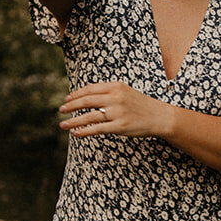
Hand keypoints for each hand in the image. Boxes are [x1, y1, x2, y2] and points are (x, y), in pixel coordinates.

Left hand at [59, 81, 173, 140]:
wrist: (159, 116)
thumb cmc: (140, 105)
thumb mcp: (124, 92)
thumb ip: (107, 92)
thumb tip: (85, 96)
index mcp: (116, 87)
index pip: (90, 89)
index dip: (76, 94)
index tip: (67, 99)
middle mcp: (115, 98)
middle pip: (87, 101)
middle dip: (71, 105)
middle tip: (61, 109)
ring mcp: (117, 112)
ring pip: (89, 116)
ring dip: (73, 121)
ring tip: (62, 124)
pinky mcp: (120, 126)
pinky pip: (98, 129)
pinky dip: (85, 131)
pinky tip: (76, 133)